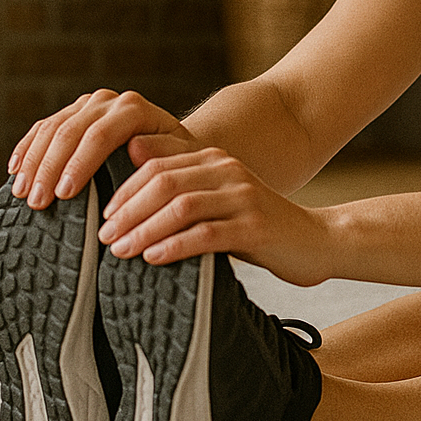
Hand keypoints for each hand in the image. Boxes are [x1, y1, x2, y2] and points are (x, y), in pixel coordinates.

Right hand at [8, 89, 201, 209]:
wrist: (170, 143)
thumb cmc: (175, 159)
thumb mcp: (178, 159)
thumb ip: (162, 154)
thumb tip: (135, 149)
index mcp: (134, 109)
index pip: (99, 135)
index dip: (78, 165)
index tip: (64, 194)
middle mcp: (108, 101)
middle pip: (70, 131)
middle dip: (49, 168)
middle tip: (37, 202)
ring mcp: (88, 104)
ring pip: (51, 128)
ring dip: (32, 161)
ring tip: (22, 193)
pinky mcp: (72, 112)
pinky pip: (43, 127)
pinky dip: (27, 149)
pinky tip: (15, 170)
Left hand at [97, 147, 332, 284]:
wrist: (317, 241)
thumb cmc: (258, 228)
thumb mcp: (218, 205)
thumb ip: (182, 196)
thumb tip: (125, 202)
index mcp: (215, 161)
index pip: (157, 166)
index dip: (124, 191)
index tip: (103, 217)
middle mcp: (229, 171)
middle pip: (164, 182)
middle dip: (127, 210)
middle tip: (104, 237)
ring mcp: (244, 198)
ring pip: (181, 206)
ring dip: (144, 229)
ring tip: (121, 250)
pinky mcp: (256, 227)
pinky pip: (207, 234)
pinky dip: (175, 246)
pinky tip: (154, 259)